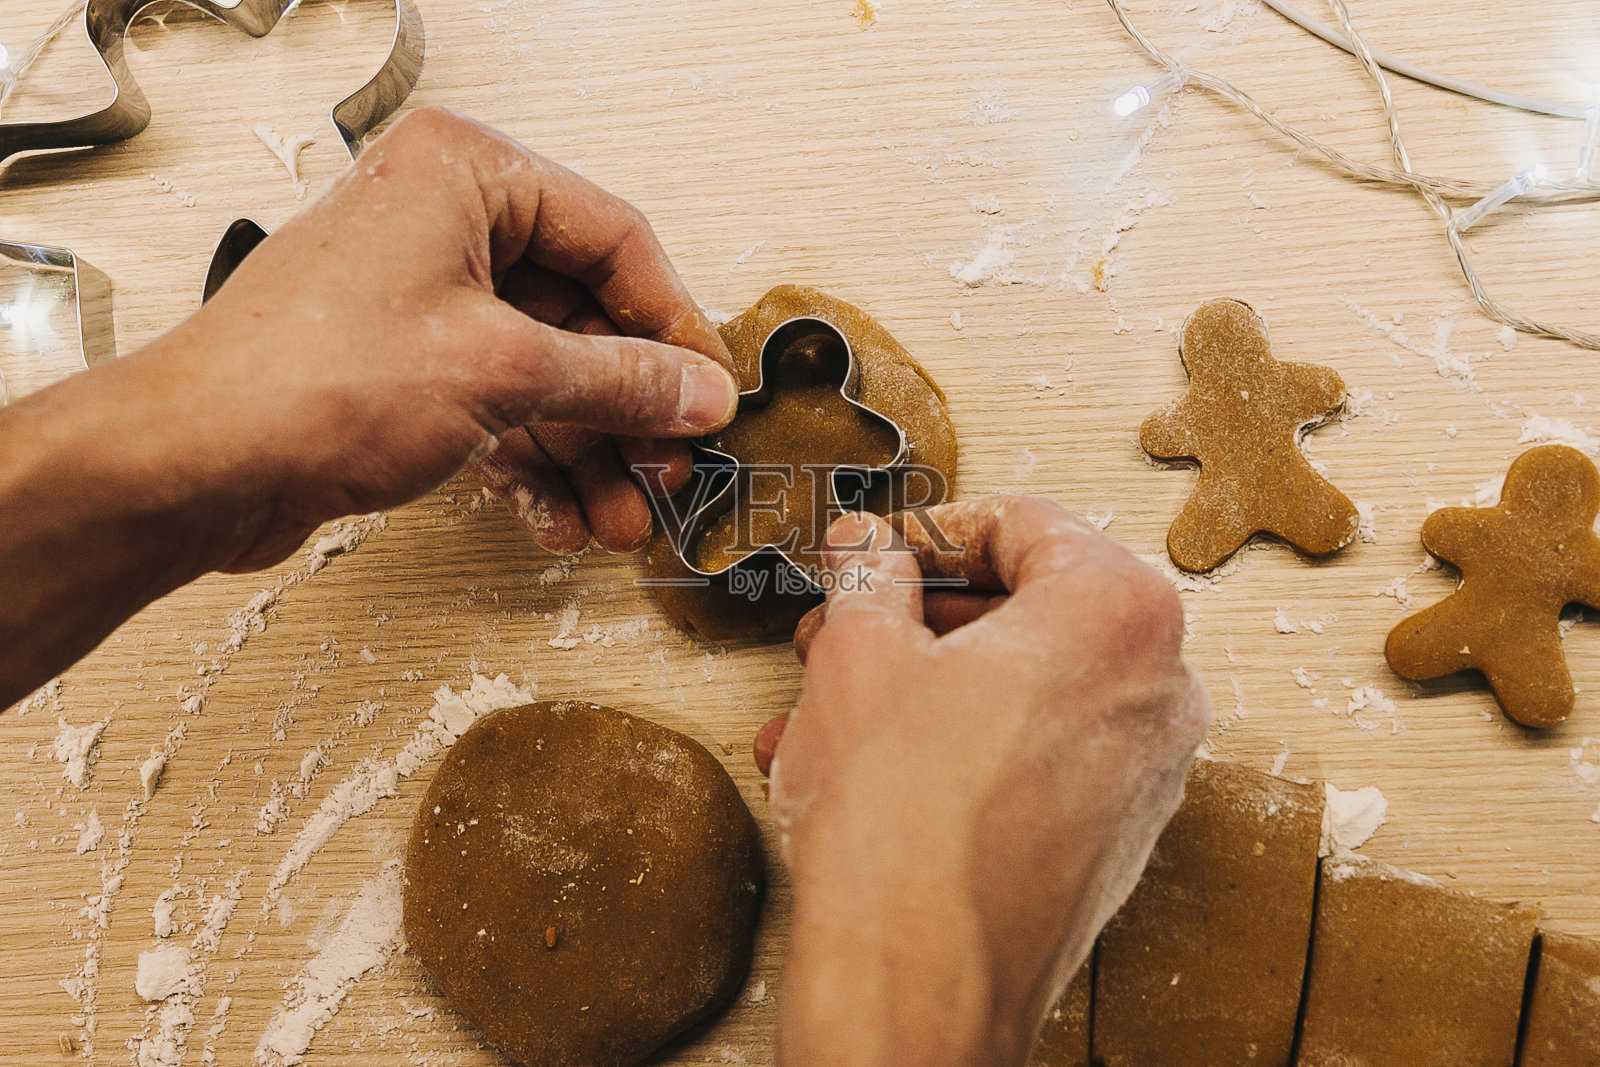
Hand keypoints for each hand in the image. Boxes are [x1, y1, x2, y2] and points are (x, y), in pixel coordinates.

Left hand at [173, 105, 736, 566]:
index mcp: (464, 173)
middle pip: (581, 314)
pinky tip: (561, 518)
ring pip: (543, 372)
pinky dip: (533, 464)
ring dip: (588, 451)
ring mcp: (420, 296)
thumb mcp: (503, 373)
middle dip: (627, 408)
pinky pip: (498, 408)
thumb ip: (620, 381)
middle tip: (665, 467)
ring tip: (620, 514)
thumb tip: (696, 391)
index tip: (707, 390)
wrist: (192, 465)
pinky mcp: (402, 366)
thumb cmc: (301, 383)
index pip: (614, 238)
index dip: (672, 323)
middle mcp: (442, 222)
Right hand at [765, 497, 1210, 1066]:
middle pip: (1026, 606)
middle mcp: (1157, 688)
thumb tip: (868, 549)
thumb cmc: (905, 830)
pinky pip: (1029, 753)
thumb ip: (868, 574)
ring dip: (919, 683)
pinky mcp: (1112, 836)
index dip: (932, 529)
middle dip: (918, 615)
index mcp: (1119, 613)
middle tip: (846, 624)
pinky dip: (953, 744)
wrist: (918, 986)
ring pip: (1019, 686)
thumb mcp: (857, 653)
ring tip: (827, 702)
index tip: (881, 553)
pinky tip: (865, 763)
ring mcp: (1143, 770)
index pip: (1023, 522)